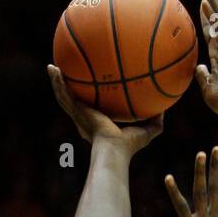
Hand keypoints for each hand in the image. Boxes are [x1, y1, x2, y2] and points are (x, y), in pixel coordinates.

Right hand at [48, 65, 163, 152]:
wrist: (114, 150)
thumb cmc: (128, 146)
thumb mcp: (147, 131)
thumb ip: (156, 121)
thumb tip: (165, 109)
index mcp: (99, 124)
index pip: (94, 109)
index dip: (90, 100)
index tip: (90, 90)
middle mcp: (85, 119)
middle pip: (76, 100)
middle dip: (71, 89)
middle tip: (67, 75)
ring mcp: (78, 115)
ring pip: (64, 96)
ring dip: (57, 82)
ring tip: (52, 66)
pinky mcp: (74, 111)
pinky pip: (63, 93)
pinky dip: (56, 81)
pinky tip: (52, 67)